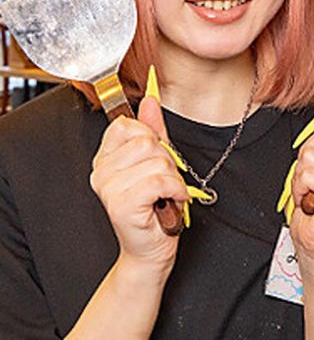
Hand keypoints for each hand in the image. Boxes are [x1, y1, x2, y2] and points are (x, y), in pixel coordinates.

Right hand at [89, 96, 188, 272]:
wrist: (150, 248)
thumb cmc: (154, 207)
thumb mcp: (157, 162)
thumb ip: (153, 130)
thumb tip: (150, 100)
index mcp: (105, 158)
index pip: (126, 126)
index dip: (150, 137)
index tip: (154, 159)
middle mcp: (101, 172)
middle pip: (146, 141)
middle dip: (166, 161)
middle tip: (163, 182)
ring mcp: (108, 189)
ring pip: (157, 161)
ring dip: (172, 178)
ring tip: (165, 193)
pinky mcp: (120, 205)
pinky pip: (159, 181)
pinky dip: (175, 189)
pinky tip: (171, 200)